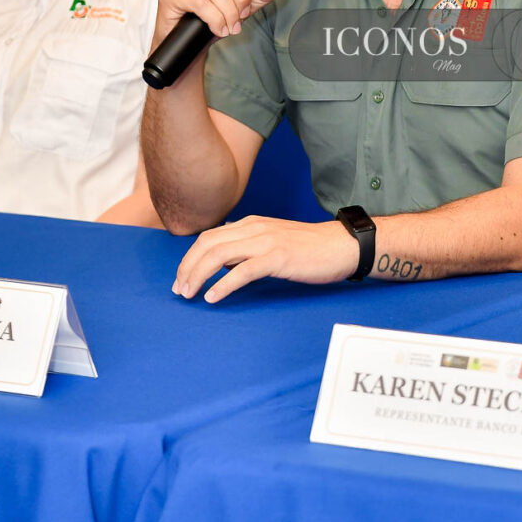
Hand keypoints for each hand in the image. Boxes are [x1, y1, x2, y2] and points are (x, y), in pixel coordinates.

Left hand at [172, 215, 359, 301]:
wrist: (341, 245)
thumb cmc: (310, 248)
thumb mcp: (273, 240)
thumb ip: (248, 246)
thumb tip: (223, 262)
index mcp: (251, 224)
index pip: (209, 237)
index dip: (189, 258)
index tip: (181, 278)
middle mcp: (255, 229)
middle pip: (208, 244)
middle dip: (187, 268)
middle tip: (180, 290)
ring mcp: (267, 242)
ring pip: (220, 255)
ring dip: (199, 276)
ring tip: (190, 295)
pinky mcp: (279, 257)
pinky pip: (243, 271)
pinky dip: (224, 285)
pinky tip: (214, 297)